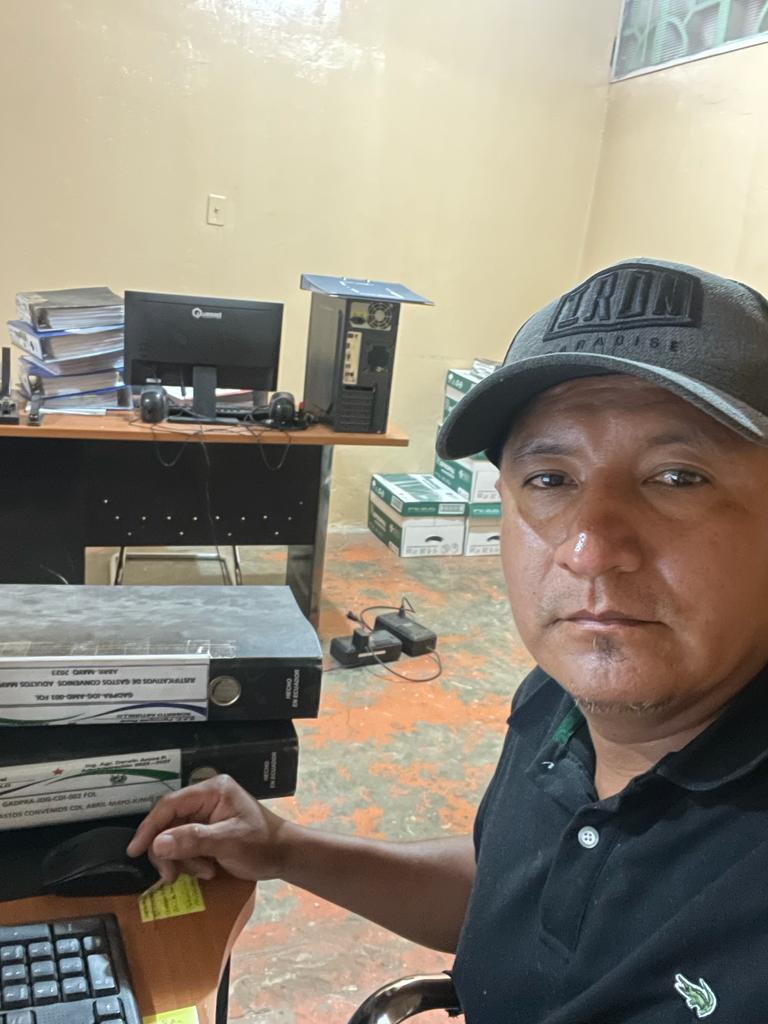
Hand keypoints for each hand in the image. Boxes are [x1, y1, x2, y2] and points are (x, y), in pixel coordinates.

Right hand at [126, 774, 290, 884]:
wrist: (285, 856)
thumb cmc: (262, 845)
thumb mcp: (228, 842)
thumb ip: (193, 840)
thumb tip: (157, 844)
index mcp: (211, 790)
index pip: (170, 804)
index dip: (150, 827)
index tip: (135, 850)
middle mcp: (205, 799)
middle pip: (168, 823)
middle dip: (169, 851)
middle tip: (172, 876)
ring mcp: (206, 815)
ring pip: (174, 838)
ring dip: (183, 860)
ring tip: (204, 872)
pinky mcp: (207, 831)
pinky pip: (185, 846)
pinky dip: (191, 862)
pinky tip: (208, 871)